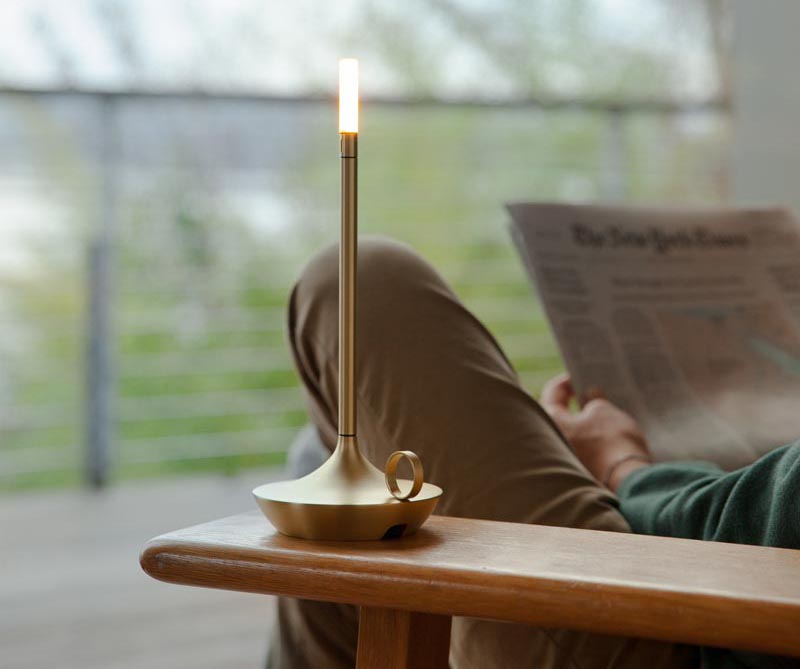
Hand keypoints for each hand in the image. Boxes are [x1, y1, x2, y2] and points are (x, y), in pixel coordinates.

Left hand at [541, 373, 651, 491]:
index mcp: (553, 421)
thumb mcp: (604, 410)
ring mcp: (567, 457)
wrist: (628, 480)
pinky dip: (590, 436)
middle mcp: (554, 440)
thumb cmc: (612, 440)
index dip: (565, 382)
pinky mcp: (582, 469)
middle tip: (589, 391)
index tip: (578, 376)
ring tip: (602, 409)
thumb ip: (593, 400)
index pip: (552, 393)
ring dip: (583, 419)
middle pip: (558, 414)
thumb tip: (589, 396)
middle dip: (573, 401)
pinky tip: (606, 430)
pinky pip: (582, 446)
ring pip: (571, 432)